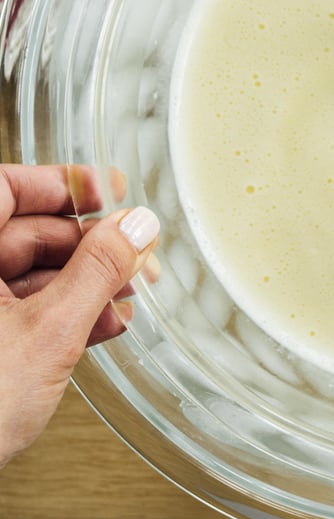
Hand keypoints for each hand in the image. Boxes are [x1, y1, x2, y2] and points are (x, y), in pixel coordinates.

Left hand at [0, 164, 157, 467]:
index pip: (6, 189)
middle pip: (27, 234)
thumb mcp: (46, 334)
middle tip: (134, 251)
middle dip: (91, 245)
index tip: (110, 191)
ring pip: (31, 276)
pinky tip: (103, 324)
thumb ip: (98, 271)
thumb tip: (135, 226)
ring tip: (129, 293)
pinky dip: (67, 314)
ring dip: (88, 283)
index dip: (63, 184)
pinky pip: (24, 312)